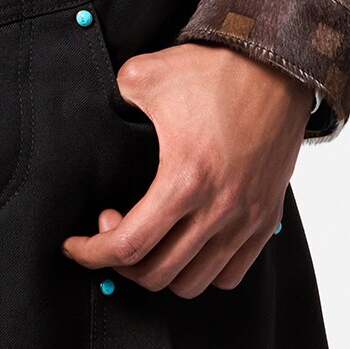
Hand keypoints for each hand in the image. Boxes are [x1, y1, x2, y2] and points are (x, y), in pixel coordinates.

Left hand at [61, 43, 312, 298]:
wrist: (274, 66)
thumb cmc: (215, 71)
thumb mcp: (146, 74)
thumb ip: (116, 96)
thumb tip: (104, 109)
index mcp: (185, 179)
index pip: (129, 245)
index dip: (93, 253)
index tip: (75, 245)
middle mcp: (218, 210)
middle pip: (158, 274)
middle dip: (121, 264)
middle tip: (111, 228)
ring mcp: (246, 220)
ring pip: (195, 282)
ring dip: (162, 270)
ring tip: (148, 237)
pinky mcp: (265, 219)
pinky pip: (230, 274)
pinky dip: (202, 271)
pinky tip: (186, 242)